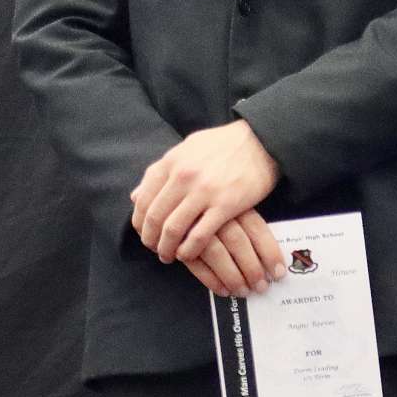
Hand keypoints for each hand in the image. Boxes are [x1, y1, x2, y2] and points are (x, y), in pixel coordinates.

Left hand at [130, 121, 280, 269]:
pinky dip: (188, 250)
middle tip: (154, 249)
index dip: (140, 222)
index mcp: (172, 161)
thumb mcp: (187, 148)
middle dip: (150, 239)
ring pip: (173, 229)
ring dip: (166, 248)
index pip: (143, 199)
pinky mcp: (225, 205)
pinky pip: (199, 236)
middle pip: (155, 217)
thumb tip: (136, 196)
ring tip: (169, 256)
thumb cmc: (224, 145)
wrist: (261, 141)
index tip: (144, 233)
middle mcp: (183, 176)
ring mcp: (203, 191)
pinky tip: (187, 254)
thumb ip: (161, 171)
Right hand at [181, 210, 287, 297]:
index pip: (256, 228)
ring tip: (243, 291)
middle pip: (237, 242)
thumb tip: (271, 257)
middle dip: (252, 268)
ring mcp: (193, 225)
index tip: (279, 272)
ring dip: (232, 276)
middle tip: (261, 287)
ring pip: (216, 253)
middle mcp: (214, 212)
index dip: (269, 253)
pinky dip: (210, 279)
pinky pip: (195, 263)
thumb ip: (246, 222)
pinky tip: (222, 290)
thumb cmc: (208, 203)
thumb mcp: (230, 203)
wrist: (163, 193)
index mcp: (231, 201)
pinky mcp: (177, 240)